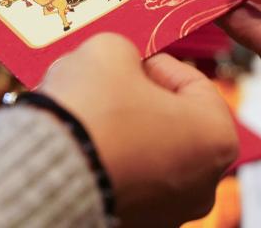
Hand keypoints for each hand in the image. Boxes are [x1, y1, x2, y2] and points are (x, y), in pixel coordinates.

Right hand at [39, 34, 237, 226]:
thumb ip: (127, 50)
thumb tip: (122, 60)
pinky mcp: (137, 224)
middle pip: (174, 121)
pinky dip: (112, 160)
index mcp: (216, 137)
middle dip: (141, 98)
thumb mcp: (110, 51)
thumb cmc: (91, 114)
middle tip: (110, 81)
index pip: (193, 82)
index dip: (158, 62)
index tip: (133, 58)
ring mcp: (171, 210)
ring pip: (151, 152)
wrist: (44, 171)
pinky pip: (130, 181)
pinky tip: (84, 142)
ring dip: (125, 129)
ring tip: (90, 111)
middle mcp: (204, 182)